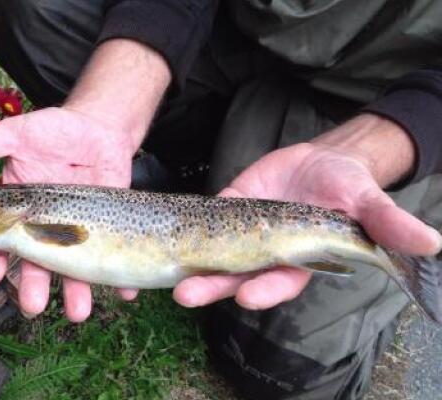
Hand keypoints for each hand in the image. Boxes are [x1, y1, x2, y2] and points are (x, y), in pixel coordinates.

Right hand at [0, 39, 170, 321]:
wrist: (98, 127)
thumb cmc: (52, 131)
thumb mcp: (18, 134)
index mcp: (16, 210)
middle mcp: (44, 227)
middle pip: (35, 263)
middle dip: (33, 287)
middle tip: (32, 307)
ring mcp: (76, 231)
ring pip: (73, 267)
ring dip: (75, 292)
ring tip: (79, 313)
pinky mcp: (107, 227)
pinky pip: (113, 255)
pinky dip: (121, 278)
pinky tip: (126, 293)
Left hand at [173, 114, 441, 309]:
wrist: (322, 161)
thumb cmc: (348, 186)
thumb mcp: (368, 202)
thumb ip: (389, 224)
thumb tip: (432, 244)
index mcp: (300, 259)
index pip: (281, 280)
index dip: (266, 289)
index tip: (248, 295)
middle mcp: (267, 253)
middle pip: (237, 276)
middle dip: (214, 287)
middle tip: (187, 295)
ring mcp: (243, 231)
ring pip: (215, 254)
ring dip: (194, 266)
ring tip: (171, 278)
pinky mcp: (228, 207)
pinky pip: (204, 220)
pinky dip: (187, 229)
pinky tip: (167, 235)